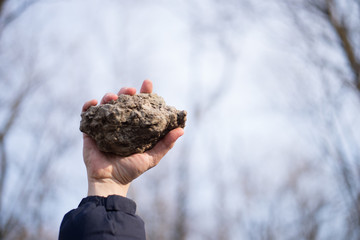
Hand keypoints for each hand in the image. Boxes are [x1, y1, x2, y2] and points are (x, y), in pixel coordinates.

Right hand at [82, 80, 183, 196]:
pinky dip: (88, 106)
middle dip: (126, 92)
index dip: (144, 93)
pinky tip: (94, 103)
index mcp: (134, 127)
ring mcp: (105, 126)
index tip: (147, 83)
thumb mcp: (152, 157)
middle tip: (131, 91)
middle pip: (123, 101)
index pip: (140, 106)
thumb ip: (166, 144)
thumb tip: (182, 130)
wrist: (110, 181)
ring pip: (106, 104)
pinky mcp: (90, 130)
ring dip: (109, 96)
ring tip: (113, 97)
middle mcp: (120, 124)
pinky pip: (87, 114)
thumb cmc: (131, 170)